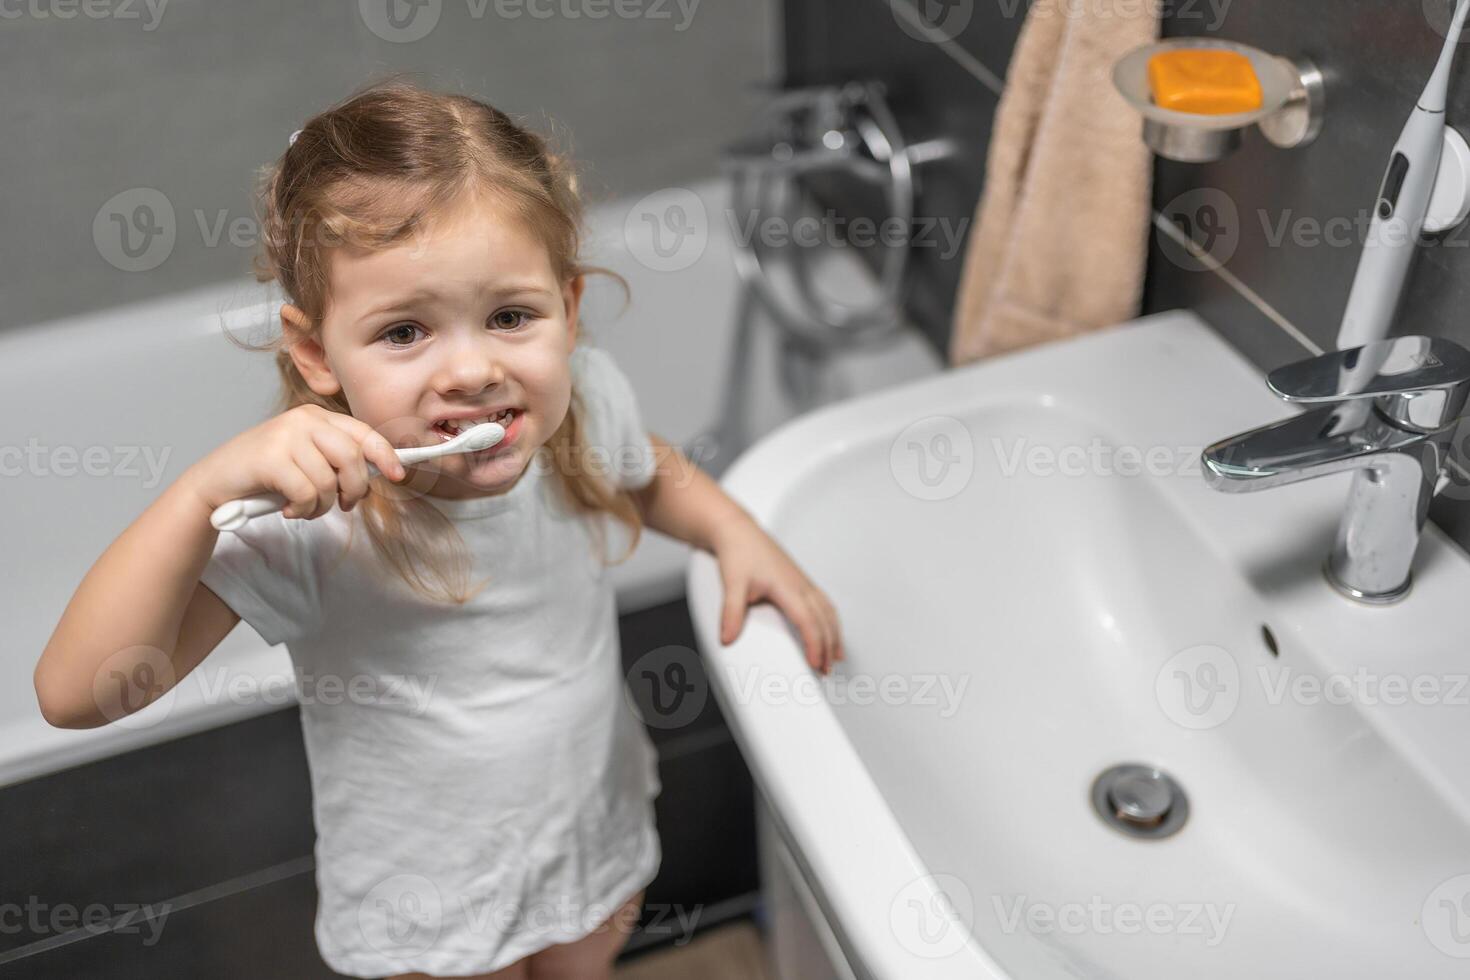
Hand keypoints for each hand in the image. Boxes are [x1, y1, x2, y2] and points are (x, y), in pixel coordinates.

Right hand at [183, 404, 406, 521]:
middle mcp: (303, 420)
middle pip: (352, 457)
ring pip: (330, 481)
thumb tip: (378, 473)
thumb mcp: (306, 460)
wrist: (215, 482)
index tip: (398, 475)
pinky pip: (307, 493)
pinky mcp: (271, 458)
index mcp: (316, 417)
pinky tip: (288, 509)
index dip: (385, 454)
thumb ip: (336, 460)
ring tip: (304, 508)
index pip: (363, 433)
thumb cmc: (265, 475)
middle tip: (344, 505)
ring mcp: (286, 436)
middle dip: (355, 489)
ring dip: (322, 506)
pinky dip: (303, 510)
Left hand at [714, 519, 844, 674]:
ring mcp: (803, 582)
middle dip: (829, 647)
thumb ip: (731, 613)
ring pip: (828, 611)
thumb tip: (727, 639)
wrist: (738, 531)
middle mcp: (801, 585)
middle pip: (824, 620)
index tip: (816, 664)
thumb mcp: (732, 584)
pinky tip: (830, 629)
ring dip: (835, 635)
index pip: (808, 622)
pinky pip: (824, 603)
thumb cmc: (739, 553)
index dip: (815, 644)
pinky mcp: (801, 580)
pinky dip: (831, 620)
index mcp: (788, 587)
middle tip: (826, 670)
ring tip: (836, 656)